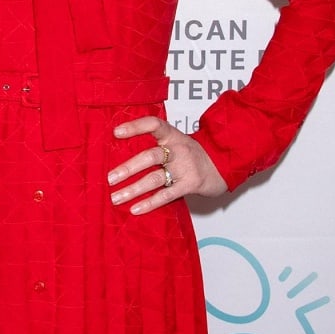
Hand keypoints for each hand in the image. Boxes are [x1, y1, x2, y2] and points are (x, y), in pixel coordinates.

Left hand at [107, 116, 228, 212]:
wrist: (224, 165)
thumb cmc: (193, 155)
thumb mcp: (177, 143)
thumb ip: (157, 146)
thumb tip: (123, 156)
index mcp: (173, 136)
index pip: (154, 125)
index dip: (135, 127)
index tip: (116, 133)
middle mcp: (178, 149)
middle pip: (150, 156)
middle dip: (128, 168)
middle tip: (110, 178)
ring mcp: (185, 168)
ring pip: (155, 178)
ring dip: (133, 189)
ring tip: (116, 198)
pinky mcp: (190, 185)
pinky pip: (166, 195)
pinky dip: (149, 203)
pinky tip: (135, 209)